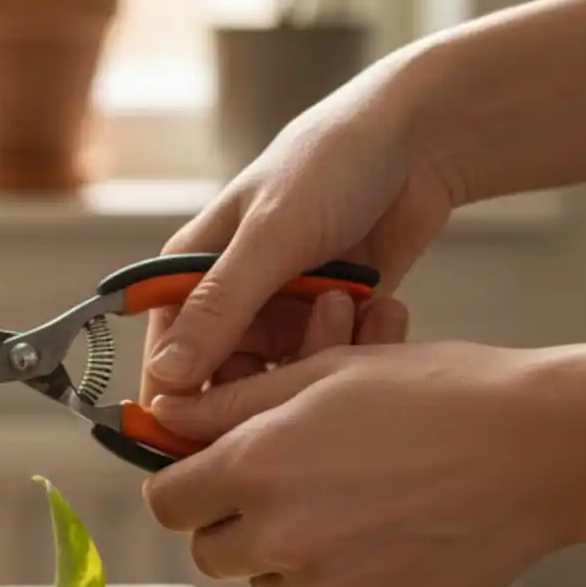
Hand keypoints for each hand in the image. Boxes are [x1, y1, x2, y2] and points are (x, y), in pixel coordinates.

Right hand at [141, 65, 457, 402]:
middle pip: (225, 382)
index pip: (166, 360)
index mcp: (191, 274)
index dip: (178, 406)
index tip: (207, 445)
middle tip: (303, 372)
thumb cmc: (329, 166)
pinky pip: (328, 363)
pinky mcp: (329, 320)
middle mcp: (231, 299)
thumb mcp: (269, 237)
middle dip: (264, 386)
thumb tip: (167, 378)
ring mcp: (282, 311)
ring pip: (281, 378)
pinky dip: (352, 348)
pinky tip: (377, 309)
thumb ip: (219, 309)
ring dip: (316, 359)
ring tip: (348, 309)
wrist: (419, 142)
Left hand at [142, 339, 570, 586]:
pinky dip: (338, 586)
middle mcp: (279, 537)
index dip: (183, 485)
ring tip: (348, 504)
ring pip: (267, 585)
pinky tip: (383, 539)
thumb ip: (228, 405)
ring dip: (286, 555)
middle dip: (231, 522)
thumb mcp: (321, 374)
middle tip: (282, 487)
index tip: (207, 474)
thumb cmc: (431, 394)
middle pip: (210, 551)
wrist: (537, 448)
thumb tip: (160, 418)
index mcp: (253, 469)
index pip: (166, 502)